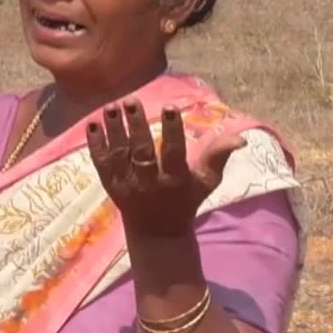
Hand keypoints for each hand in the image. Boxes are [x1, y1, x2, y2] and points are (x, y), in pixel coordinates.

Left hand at [86, 99, 244, 236]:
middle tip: (131, 100)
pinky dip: (95, 145)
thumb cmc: (185, 200)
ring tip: (111, 107)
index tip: (170, 106)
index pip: (173, 152)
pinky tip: (92, 124)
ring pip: (118, 155)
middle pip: (141, 152)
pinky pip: (100, 164)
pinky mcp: (110, 185)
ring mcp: (127, 184)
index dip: (172, 130)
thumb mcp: (206, 182)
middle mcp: (149, 182)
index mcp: (175, 179)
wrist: (157, 232)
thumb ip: (218, 157)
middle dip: (136, 126)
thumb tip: (240, 139)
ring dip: (113, 130)